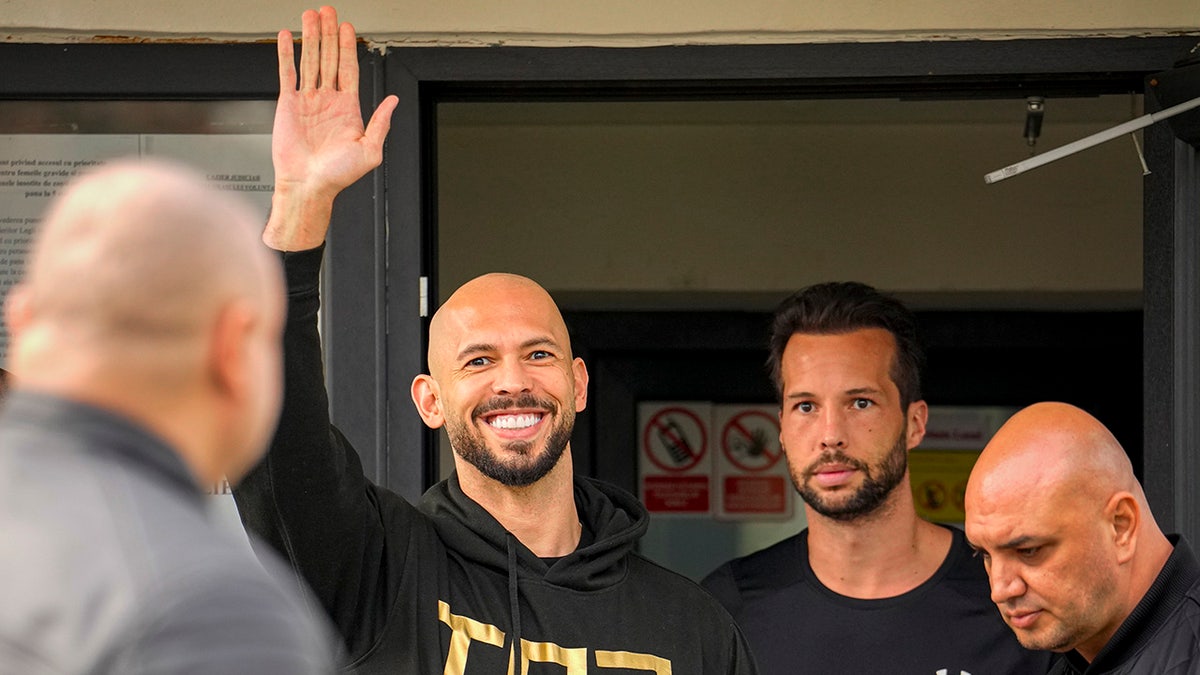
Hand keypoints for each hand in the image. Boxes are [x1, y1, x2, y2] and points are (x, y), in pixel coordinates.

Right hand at [264, 5, 398, 250]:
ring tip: (309, 15)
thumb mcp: (370, 150)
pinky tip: (286, 37)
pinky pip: (287, 74)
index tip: (347, 27)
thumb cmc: (337, 176)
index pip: (349, 69)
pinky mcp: (288, 104)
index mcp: (349, 109)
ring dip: (310, 37)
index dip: (348, 47)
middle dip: (329, 34)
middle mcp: (328, 101)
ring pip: (309, 60)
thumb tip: (393, 101)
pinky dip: (286, 54)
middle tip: (327, 11)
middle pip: (329, 58)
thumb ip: (381, 123)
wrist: (308, 186)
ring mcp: (308, 100)